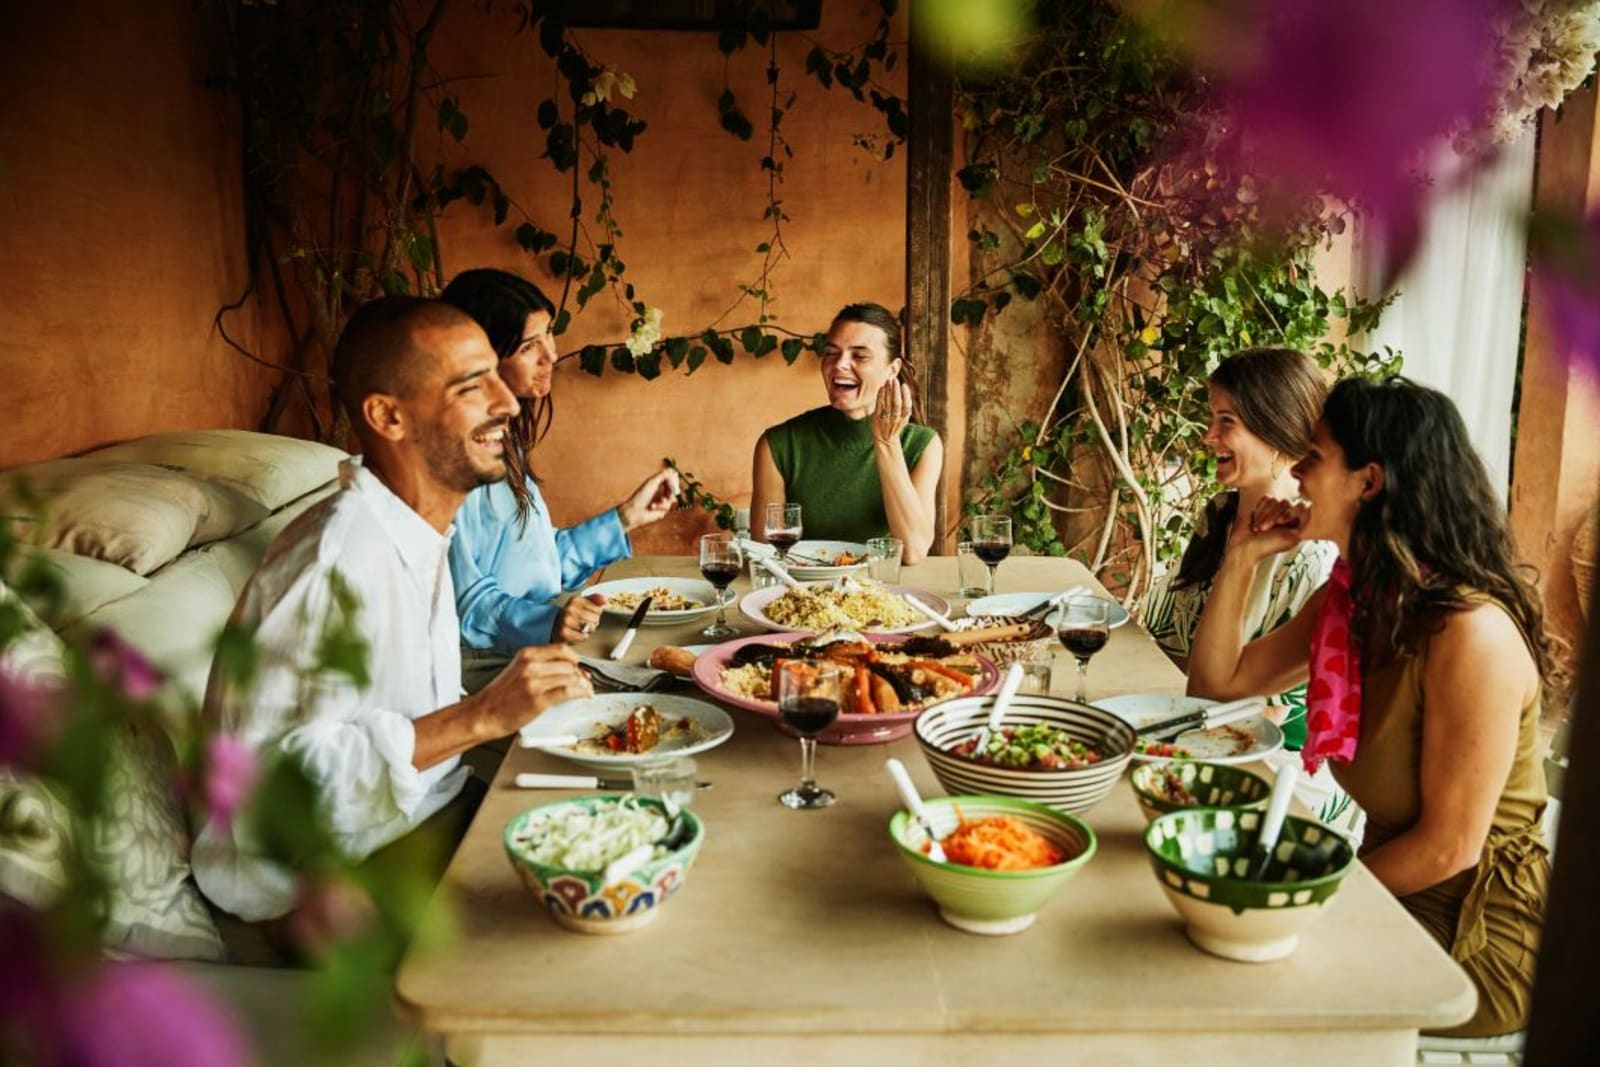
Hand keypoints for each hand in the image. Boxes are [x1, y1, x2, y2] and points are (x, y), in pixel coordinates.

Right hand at [471, 645, 592, 738]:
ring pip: (571, 676)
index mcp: (526, 655)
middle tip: (584, 681)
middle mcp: (531, 666)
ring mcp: (534, 682)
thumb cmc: (500, 696)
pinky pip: (568, 691)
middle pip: (568, 663)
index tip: (578, 666)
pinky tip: (584, 695)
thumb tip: (566, 668)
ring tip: (586, 689)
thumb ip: (539, 665)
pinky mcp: (538, 699)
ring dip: (583, 684)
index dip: (574, 658)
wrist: (484, 714)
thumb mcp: (518, 670)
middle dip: (580, 673)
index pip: (561, 649)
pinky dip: (581, 692)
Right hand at [556, 593, 605, 643]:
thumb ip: (595, 600)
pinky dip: (582, 638)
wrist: (553, 627)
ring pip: (590, 628)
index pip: (598, 609)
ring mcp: (566, 620)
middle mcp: (569, 608)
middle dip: (592, 623)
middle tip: (582, 623)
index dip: (595, 614)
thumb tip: (605, 599)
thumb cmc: (571, 616)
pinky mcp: (564, 632)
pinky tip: (575, 634)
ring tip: (578, 629)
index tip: (587, 615)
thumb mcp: (582, 604)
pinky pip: (583, 637)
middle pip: (595, 619)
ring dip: (587, 631)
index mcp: (575, 600)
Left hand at [617, 467, 680, 530]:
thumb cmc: (640, 496)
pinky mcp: (662, 510)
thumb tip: (672, 471)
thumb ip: (662, 475)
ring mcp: (661, 501)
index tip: (675, 479)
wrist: (635, 511)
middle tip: (671, 492)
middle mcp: (660, 491)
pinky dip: (660, 507)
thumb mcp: (652, 482)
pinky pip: (667, 507)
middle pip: (673, 489)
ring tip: (658, 502)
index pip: (670, 479)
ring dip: (665, 500)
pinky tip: (652, 507)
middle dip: (672, 491)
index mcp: (657, 483)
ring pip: (672, 499)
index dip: (673, 479)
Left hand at [871, 380, 911, 446]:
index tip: (904, 385)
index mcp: (904, 419)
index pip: (907, 407)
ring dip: (888, 391)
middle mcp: (895, 420)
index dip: (906, 396)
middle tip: (895, 379)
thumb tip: (904, 389)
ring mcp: (885, 420)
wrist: (884, 441)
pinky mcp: (877, 419)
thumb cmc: (894, 426)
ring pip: (887, 404)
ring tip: (888, 381)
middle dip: (896, 391)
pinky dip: (880, 397)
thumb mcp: (902, 419)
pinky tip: (881, 388)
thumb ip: (904, 407)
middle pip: (897, 404)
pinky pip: (879, 406)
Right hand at [1229, 496, 1307, 560]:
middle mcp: (1288, 516)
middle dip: (1273, 515)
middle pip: (1286, 502)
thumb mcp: (1291, 538)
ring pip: (1275, 500)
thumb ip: (1304, 524)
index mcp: (1297, 524)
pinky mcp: (1263, 507)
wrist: (1245, 548)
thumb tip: (1311, 510)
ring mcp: (1275, 510)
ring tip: (1259, 528)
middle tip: (1265, 529)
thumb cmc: (1267, 547)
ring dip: (1264, 515)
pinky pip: (1265, 499)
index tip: (1280, 523)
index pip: (1300, 506)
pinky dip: (1259, 510)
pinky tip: (1256, 520)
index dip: (1289, 512)